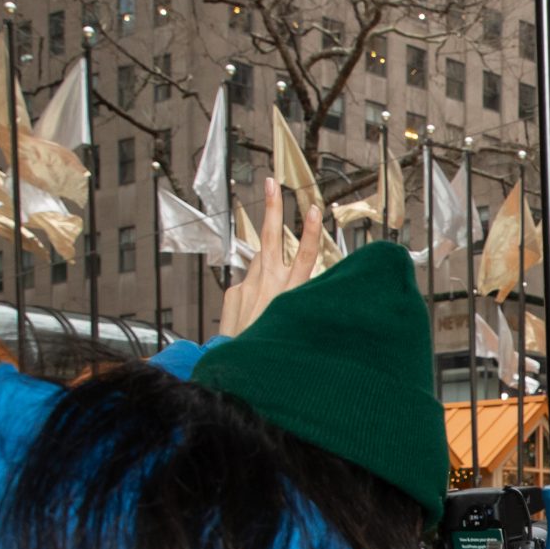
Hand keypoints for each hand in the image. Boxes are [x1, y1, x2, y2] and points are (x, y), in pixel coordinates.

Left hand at [216, 179, 323, 336]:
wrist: (241, 366)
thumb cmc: (273, 346)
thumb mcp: (293, 320)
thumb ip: (286, 292)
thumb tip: (269, 273)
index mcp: (290, 292)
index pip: (304, 256)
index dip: (310, 231)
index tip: (314, 209)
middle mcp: (268, 285)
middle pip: (271, 238)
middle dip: (273, 208)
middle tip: (272, 182)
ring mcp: (247, 286)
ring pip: (260, 261)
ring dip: (267, 258)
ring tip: (272, 264)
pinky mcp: (234, 292)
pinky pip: (248, 283)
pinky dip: (254, 291)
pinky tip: (255, 310)